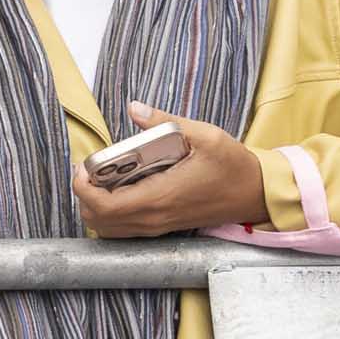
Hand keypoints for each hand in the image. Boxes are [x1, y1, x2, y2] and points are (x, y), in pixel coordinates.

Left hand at [75, 101, 271, 238]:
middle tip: (91, 169)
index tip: (84, 166)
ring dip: (95, 205)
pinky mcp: (162, 228)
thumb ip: (166, 122)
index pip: (103, 205)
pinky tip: (119, 190)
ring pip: (107, 228)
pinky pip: (123, 229)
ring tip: (102, 179)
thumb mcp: (206, 136)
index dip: (82, 187)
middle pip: (97, 219)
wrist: (257, 194)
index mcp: (159, 197)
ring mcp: (157, 227)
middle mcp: (153, 218)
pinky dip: (110, 215)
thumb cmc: (234, 166)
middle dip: (84, 194)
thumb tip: (134, 108)